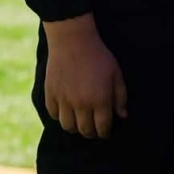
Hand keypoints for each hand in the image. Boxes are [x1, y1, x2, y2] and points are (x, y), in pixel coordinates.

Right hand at [42, 15, 127, 138]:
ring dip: (74, 128)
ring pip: (68, 126)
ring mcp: (64, 99)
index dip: (105, 133)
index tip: (105, 132)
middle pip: (85, 130)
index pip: (102, 127)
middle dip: (91, 133)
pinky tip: (65, 112)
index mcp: (100, 100)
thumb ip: (120, 97)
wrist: (73, 40)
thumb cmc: (98, 56)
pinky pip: (53, 114)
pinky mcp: (51, 93)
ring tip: (79, 123)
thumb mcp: (116, 74)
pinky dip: (59, 116)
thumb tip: (122, 116)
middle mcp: (81, 103)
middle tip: (93, 130)